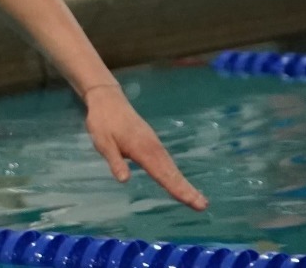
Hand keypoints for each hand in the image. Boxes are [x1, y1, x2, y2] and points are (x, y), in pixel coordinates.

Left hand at [83, 85, 206, 210]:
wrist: (108, 100)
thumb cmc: (103, 122)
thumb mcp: (102, 142)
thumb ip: (114, 161)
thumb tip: (124, 180)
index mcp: (142, 149)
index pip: (161, 174)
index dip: (176, 189)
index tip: (191, 201)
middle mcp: (154, 148)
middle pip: (172, 173)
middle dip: (187, 190)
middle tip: (202, 206)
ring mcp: (155, 145)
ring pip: (172, 168)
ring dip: (185, 184)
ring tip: (199, 201)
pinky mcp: (154, 144)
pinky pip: (168, 162)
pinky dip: (176, 175)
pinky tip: (181, 184)